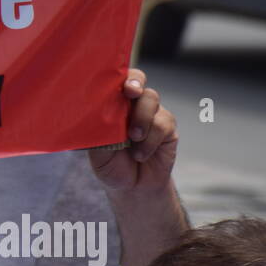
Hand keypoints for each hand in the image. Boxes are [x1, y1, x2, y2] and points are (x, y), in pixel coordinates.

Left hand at [89, 69, 176, 192]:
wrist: (133, 188)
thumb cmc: (111, 165)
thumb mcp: (99, 152)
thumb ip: (101, 133)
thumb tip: (99, 116)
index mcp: (111, 104)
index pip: (114, 80)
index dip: (118, 76)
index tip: (117, 83)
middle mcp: (132, 104)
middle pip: (137, 80)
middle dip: (135, 83)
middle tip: (131, 93)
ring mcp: (151, 113)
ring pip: (151, 99)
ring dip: (142, 118)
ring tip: (133, 138)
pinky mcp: (167, 127)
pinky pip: (162, 124)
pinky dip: (150, 140)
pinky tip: (140, 154)